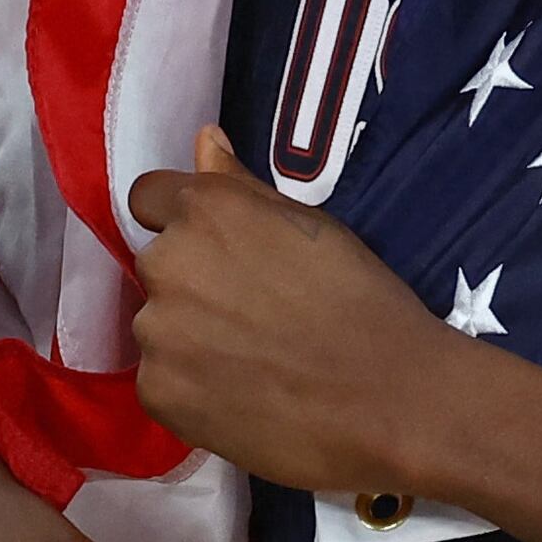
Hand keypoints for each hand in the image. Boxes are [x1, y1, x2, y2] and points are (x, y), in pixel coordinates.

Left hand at [127, 128, 461, 499]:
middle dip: (193, 283)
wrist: (392, 403)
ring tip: (254, 364)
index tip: (219, 253)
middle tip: (254, 316)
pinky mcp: (156, 390)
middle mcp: (168, 261)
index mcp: (206, 210)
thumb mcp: (313, 228)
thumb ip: (242, 184)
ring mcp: (156, 330)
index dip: (180, 222)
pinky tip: (241, 398)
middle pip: (158, 265)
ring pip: (157, 326)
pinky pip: (160, 379)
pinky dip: (191, 388)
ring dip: (188, 338)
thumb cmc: (365, 305)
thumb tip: (203, 139)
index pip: (149, 198)